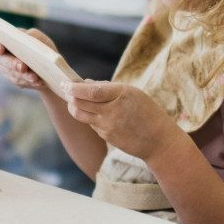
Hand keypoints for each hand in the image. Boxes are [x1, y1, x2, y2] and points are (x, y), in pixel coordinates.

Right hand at [0, 28, 57, 92]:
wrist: (49, 63)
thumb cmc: (41, 46)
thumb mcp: (39, 38)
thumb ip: (31, 35)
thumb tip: (25, 37)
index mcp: (3, 40)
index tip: (1, 48)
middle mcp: (2, 56)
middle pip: (2, 60)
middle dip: (12, 63)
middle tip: (22, 67)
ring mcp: (7, 69)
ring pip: (12, 73)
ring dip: (23, 75)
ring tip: (35, 77)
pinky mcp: (15, 80)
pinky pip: (20, 81)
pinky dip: (30, 81)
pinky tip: (38, 81)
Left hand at [61, 80, 181, 161]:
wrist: (158, 141)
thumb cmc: (147, 112)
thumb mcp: (133, 93)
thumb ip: (109, 87)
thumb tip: (86, 83)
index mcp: (122, 94)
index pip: (91, 91)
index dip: (75, 87)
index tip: (65, 82)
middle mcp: (113, 110)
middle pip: (81, 103)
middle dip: (70, 95)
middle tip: (64, 88)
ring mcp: (109, 126)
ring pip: (81, 114)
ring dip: (74, 106)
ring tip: (72, 100)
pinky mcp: (106, 136)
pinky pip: (91, 123)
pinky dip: (88, 116)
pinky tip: (92, 111)